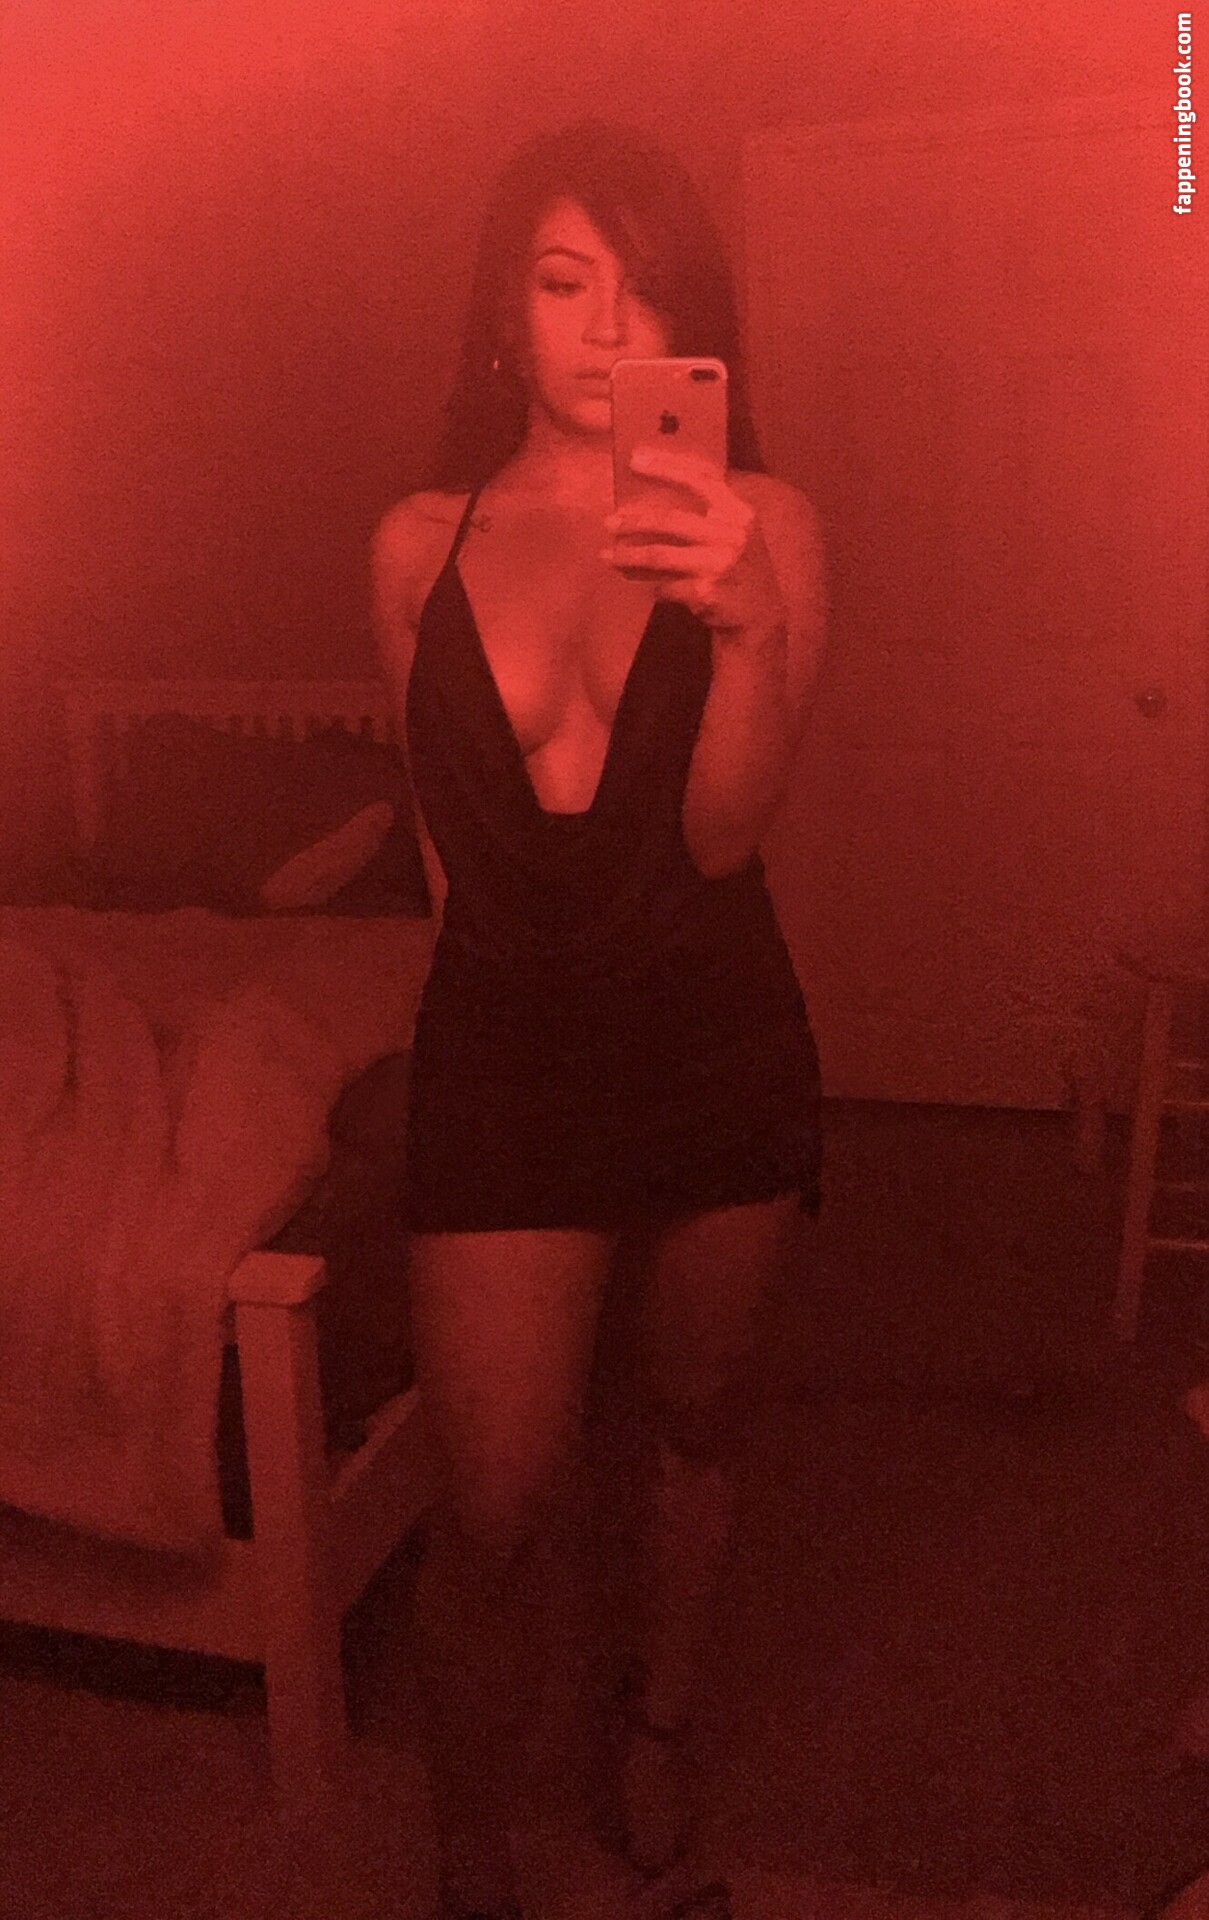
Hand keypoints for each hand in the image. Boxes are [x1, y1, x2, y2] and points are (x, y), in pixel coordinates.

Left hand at [600, 444, 786, 636]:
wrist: (763, 617)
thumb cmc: (743, 570)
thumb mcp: (739, 535)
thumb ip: (712, 515)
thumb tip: (657, 498)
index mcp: (739, 513)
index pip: (701, 480)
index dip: (667, 467)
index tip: (636, 458)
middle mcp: (730, 534)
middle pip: (671, 520)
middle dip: (635, 521)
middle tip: (609, 522)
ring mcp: (718, 564)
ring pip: (659, 555)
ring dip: (629, 556)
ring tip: (607, 556)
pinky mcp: (705, 592)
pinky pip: (665, 586)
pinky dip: (655, 587)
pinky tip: (651, 588)